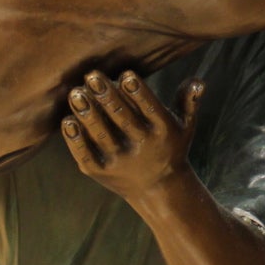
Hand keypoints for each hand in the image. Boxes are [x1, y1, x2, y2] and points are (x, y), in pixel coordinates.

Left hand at [62, 70, 204, 200]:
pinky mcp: (100, 172)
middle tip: (92, 75)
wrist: (158, 190)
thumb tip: (198, 81)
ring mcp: (119, 161)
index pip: (150, 108)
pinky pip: (84, 154)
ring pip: (101, 134)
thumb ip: (189, 101)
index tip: (126, 75)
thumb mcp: (185, 126)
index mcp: (163, 131)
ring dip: (87, 113)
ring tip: (75, 93)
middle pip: (122, 118)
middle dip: (106, 96)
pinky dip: (75, 138)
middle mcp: (142, 147)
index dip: (138, 92)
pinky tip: (67, 120)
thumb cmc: (170, 146)